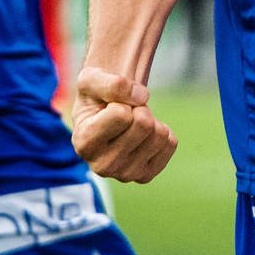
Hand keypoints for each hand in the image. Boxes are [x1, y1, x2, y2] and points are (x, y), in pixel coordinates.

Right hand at [70, 67, 177, 182]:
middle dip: (138, 108)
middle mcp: (101, 166)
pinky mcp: (145, 176)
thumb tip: (142, 97)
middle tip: (126, 112)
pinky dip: (161, 130)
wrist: (103, 112)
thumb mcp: (92, 78)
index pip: (122, 114)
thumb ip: (112, 83)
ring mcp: (125, 174)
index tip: (110, 105)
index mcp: (84, 143)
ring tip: (133, 123)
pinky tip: (143, 135)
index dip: (121, 100)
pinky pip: (170, 144)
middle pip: (144, 124)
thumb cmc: (96, 95)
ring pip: (159, 135)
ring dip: (150, 119)